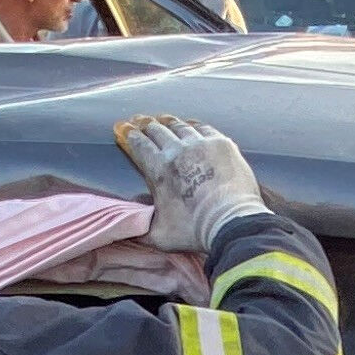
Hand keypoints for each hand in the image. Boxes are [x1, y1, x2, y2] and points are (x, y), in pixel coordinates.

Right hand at [114, 115, 267, 254]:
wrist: (231, 222)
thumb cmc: (195, 230)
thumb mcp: (159, 235)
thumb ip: (140, 228)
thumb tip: (127, 225)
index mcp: (158, 169)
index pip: (139, 144)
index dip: (128, 134)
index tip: (123, 128)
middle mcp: (177, 150)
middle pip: (156, 130)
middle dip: (144, 124)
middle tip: (138, 120)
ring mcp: (201, 144)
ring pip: (179, 126)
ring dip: (167, 122)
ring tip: (161, 119)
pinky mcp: (221, 144)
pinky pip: (203, 127)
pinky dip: (192, 125)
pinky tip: (189, 124)